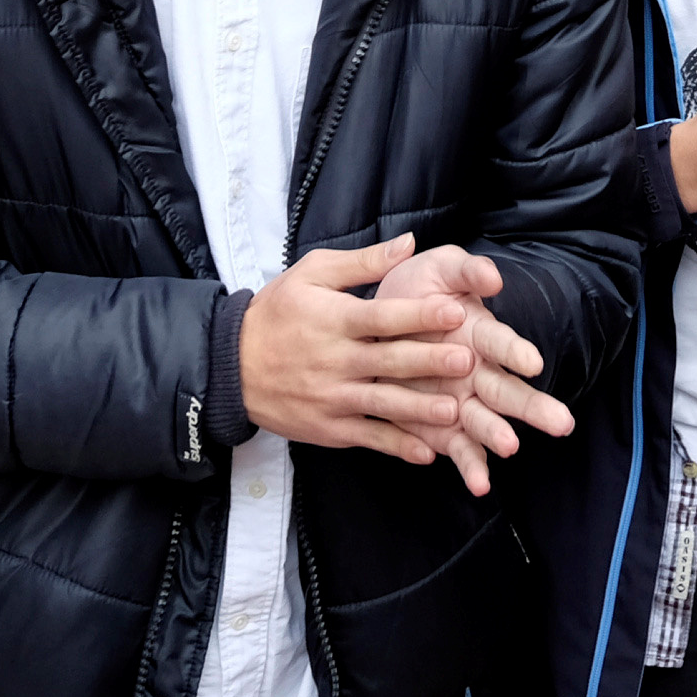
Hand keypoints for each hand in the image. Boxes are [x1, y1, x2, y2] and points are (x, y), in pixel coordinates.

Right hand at [239, 235, 478, 463]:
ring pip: (382, 405)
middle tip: (467, 360)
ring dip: (419, 409)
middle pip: (388, 362)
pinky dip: (396, 446)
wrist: (229, 366)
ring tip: (454, 410)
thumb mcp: (311, 274)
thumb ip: (362, 262)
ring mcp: (331, 398)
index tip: (454, 312)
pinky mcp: (328, 428)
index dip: (418, 315)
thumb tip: (408, 244)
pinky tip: (426, 452)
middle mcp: (334, 360)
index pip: (382, 317)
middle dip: (429, 362)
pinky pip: (368, 438)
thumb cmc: (276, 313)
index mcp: (333, 319)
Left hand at [374, 243, 577, 495]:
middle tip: (560, 422)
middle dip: (532, 406)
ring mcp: (460, 402)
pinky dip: (471, 466)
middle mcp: (477, 372)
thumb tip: (492, 279)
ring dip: (497, 435)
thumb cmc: (417, 290)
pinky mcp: (440, 428)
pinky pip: (458, 449)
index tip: (531, 362)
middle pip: (507, 390)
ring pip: (485, 422)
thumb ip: (467, 271)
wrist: (377, 322)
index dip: (515, 351)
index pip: (501, 343)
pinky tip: (480, 484)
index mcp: (480, 334)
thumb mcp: (440, 268)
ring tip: (509, 447)